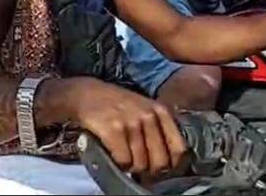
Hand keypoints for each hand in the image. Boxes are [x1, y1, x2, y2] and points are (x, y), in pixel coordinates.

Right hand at [71, 79, 186, 177]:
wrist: (86, 93)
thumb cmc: (117, 106)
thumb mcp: (144, 109)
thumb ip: (159, 129)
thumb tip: (170, 162)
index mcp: (160, 112)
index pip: (179, 149)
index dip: (172, 165)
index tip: (162, 169)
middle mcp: (148, 116)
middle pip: (160, 162)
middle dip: (150, 170)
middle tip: (140, 167)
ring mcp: (131, 122)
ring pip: (141, 164)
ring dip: (132, 167)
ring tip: (125, 158)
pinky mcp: (113, 129)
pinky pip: (124, 160)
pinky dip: (119, 163)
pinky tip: (114, 154)